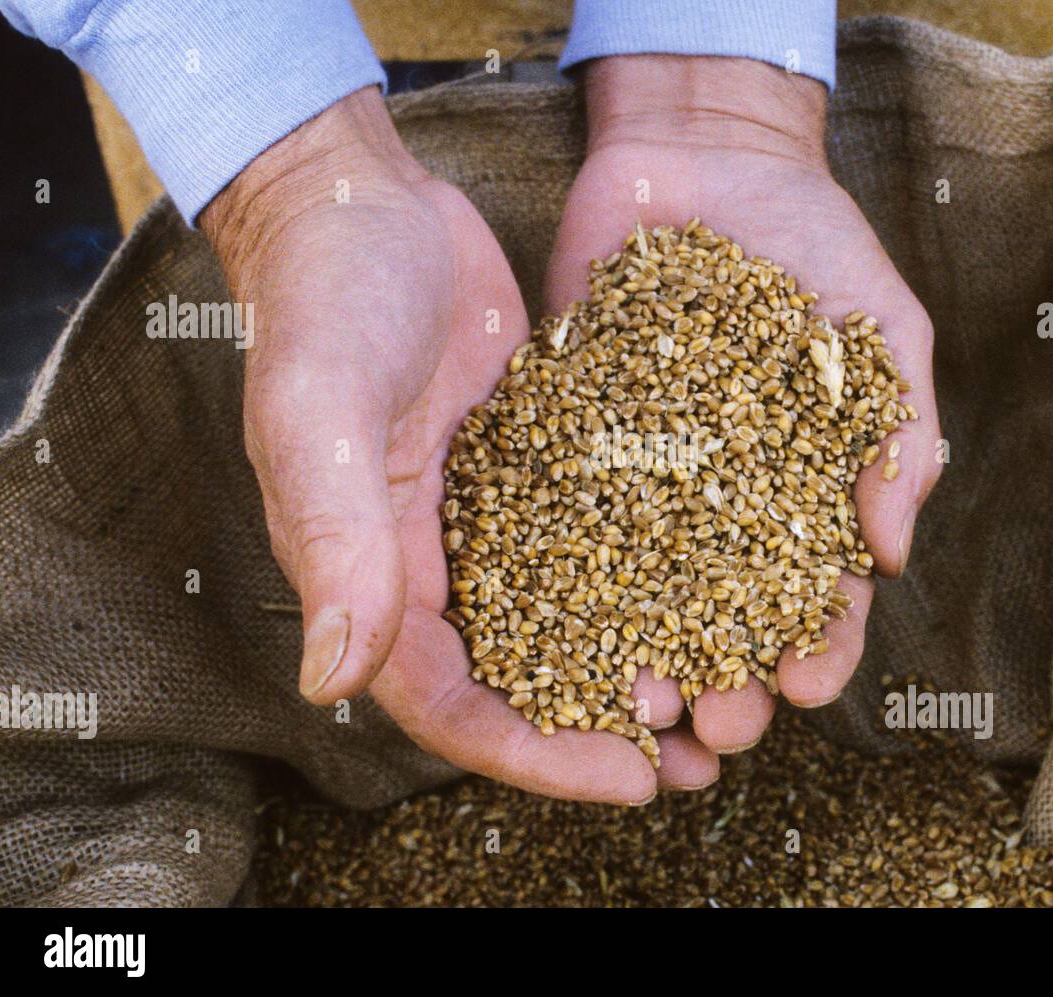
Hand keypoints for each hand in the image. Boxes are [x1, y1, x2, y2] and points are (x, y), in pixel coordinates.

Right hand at [203, 87, 717, 801]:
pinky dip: (655, 566)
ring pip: (573, 613)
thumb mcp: (320, 412)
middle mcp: (436, 557)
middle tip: (704, 761)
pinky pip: (600, 532)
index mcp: (376, 570)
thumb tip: (333, 681)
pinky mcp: (537, 458)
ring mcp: (491, 509)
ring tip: (732, 691)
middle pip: (523, 675)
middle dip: (608, 729)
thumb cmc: (323, 297)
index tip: (634, 780)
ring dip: (645, 657)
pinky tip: (725, 581)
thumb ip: (335, 539)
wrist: (365, 200)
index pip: (451, 702)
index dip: (536, 754)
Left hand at [546, 56, 942, 753]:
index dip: (820, 646)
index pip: (820, 593)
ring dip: (643, 655)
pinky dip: (562, 569)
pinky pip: (564, 509)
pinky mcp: (571, 435)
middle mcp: (717, 502)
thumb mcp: (880, 331)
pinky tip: (556, 625)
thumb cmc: (815, 244)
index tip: (807, 682)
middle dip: (726, 676)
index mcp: (801, 493)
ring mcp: (641, 475)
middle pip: (726, 615)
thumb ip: (895, 433)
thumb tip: (895, 552)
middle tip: (717, 724)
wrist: (707, 156)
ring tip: (638, 704)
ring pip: (641, 587)